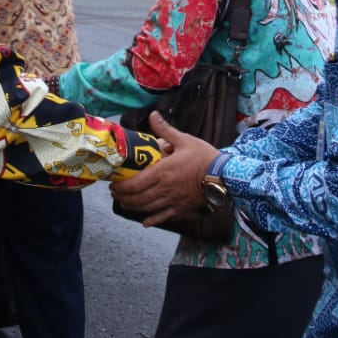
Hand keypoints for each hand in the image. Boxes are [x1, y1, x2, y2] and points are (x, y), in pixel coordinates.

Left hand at [110, 112, 219, 226]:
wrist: (224, 176)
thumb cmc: (204, 157)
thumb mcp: (184, 140)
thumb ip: (165, 130)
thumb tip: (153, 115)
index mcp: (162, 171)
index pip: (135, 183)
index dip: (121, 186)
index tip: (114, 185)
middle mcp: (164, 188)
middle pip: (137, 197)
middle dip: (123, 197)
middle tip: (115, 194)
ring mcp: (173, 200)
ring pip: (147, 208)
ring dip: (133, 207)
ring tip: (124, 204)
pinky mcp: (182, 208)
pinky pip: (164, 216)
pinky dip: (153, 220)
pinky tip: (146, 222)